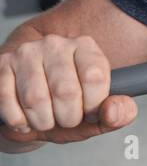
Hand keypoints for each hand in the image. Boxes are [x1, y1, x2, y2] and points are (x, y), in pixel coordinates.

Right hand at [0, 35, 137, 150]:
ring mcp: (27, 53)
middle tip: (63, 118)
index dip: (92, 106)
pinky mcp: (2, 65)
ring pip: (36, 99)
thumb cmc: (64, 107)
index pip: (95, 78)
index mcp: (85, 48)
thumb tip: (116, 111)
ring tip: (44, 118)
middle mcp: (56, 44)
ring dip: (41, 121)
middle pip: (66, 91)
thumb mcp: (95, 115)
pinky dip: (18, 120)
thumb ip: (116, 114)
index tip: (88, 111)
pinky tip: (24, 118)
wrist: (28, 106)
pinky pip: (8, 100)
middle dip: (66, 118)